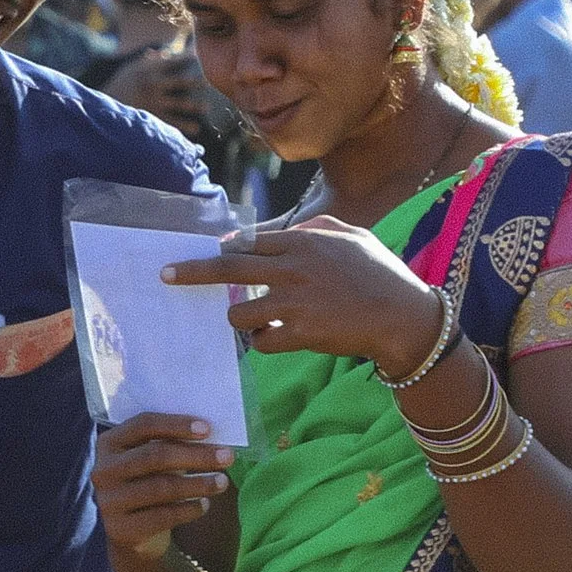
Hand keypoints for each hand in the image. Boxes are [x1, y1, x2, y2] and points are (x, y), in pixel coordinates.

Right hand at [91, 413, 233, 559]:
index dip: (176, 425)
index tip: (208, 429)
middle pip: (154, 456)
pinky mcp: (121, 529)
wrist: (132, 534)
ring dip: (197, 483)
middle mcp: (103, 470)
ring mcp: (108, 501)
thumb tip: (213, 437)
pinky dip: (189, 509)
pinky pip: (162, 516)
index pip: (143, 425)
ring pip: (160, 487)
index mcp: (109, 443)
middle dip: (195, 455)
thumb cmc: (149, 484)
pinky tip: (204, 505)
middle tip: (227, 456)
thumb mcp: (152, 460)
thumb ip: (171, 444)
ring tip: (222, 482)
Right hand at [102, 48, 200, 126]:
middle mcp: (153, 85)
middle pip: (181, 82)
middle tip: (208, 83)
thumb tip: (161, 53)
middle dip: (196, 82)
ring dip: (194, 106)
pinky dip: (184, 126)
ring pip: (179, 104)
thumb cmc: (118, 86)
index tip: (198, 56)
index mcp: (148, 70)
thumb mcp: (129, 69)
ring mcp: (153, 102)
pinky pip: (171, 122)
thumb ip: (146, 61)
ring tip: (206, 108)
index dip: (186, 58)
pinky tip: (196, 130)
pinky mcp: (152, 117)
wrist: (102, 107)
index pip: (172, 62)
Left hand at [163, 219, 444, 373]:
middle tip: (167, 275)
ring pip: (239, 315)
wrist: (404, 317)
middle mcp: (292, 270)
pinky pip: (262, 342)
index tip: (208, 252)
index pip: (248, 243)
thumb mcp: (352, 236)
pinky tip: (273, 339)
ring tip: (252, 323)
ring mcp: (294, 303)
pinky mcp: (301, 334)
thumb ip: (314, 229)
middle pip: (227, 269)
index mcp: (303, 243)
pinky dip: (262, 343)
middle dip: (192, 273)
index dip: (225, 250)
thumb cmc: (380, 274)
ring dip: (239, 321)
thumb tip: (281, 232)